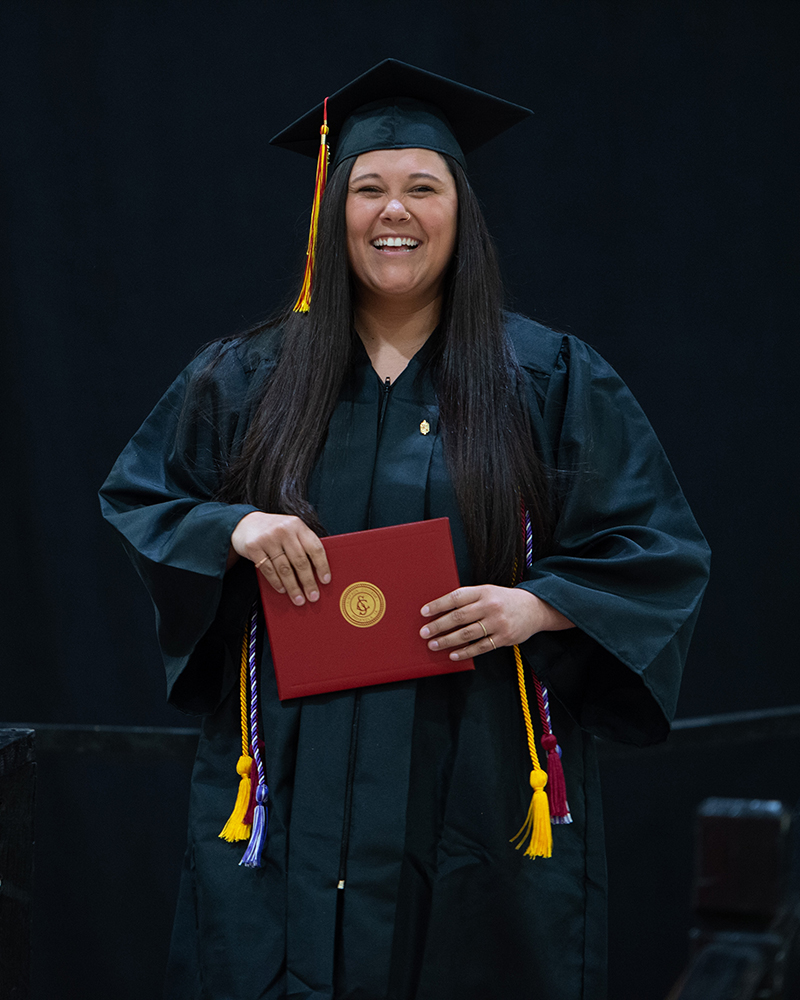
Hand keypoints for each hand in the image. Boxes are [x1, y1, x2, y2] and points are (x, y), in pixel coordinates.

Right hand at [229, 512, 330, 605]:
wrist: (245, 522)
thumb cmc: (274, 530)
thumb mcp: (291, 529)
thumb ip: (302, 544)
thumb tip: (317, 571)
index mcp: (297, 525)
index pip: (314, 547)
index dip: (322, 566)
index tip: (325, 580)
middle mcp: (284, 530)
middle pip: (300, 561)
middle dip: (308, 582)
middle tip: (313, 596)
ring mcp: (268, 538)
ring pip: (284, 568)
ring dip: (293, 587)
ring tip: (298, 599)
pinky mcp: (254, 547)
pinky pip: (268, 570)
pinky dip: (277, 582)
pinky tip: (283, 589)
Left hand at [419, 585, 573, 659]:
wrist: (535, 608)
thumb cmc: (504, 600)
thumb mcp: (488, 592)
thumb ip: (468, 598)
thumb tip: (441, 609)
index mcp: (483, 591)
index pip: (456, 597)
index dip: (438, 605)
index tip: (424, 612)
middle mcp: (490, 606)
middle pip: (459, 617)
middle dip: (438, 626)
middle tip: (424, 633)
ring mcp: (498, 623)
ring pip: (467, 634)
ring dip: (447, 641)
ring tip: (433, 645)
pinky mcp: (504, 638)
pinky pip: (481, 647)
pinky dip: (465, 652)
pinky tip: (453, 654)